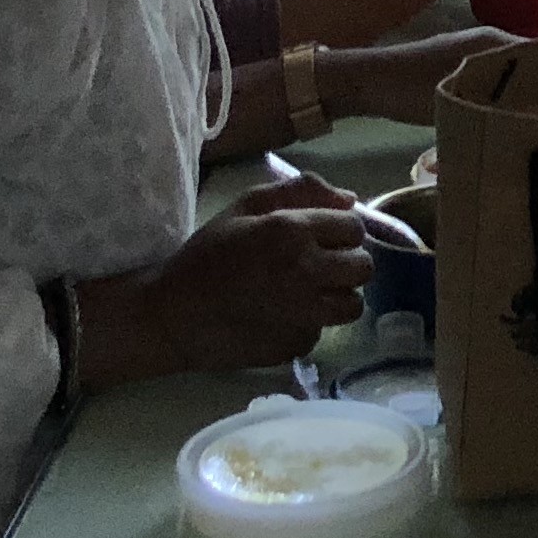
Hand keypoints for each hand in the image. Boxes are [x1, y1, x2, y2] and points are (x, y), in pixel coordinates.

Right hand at [83, 173, 370, 381]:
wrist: (174, 315)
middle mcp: (307, 272)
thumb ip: (300, 192)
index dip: (341, 229)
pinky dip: (310, 323)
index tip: (324, 235)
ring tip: (308, 292)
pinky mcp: (297, 345)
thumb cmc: (208, 255)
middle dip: (346, 262)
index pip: (354, 227)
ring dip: (337, 295)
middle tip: (320, 264)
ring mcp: (304, 314)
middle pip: (363, 267)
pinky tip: (282, 316)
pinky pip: (323, 330)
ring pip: (353, 304)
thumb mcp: (246, 207)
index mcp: (294, 231)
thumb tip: (349, 199)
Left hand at [341, 23, 523, 121]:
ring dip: (524, 97)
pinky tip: (507, 123)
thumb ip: (504, 97)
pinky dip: (502, 100)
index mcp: (494, 39)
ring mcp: (471, 54)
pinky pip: (492, 83)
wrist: (365, 83)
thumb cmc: (410, 86)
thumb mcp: (460, 94)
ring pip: (511, 76)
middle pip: (531, 65)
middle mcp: (488, 41)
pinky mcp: (457, 70)